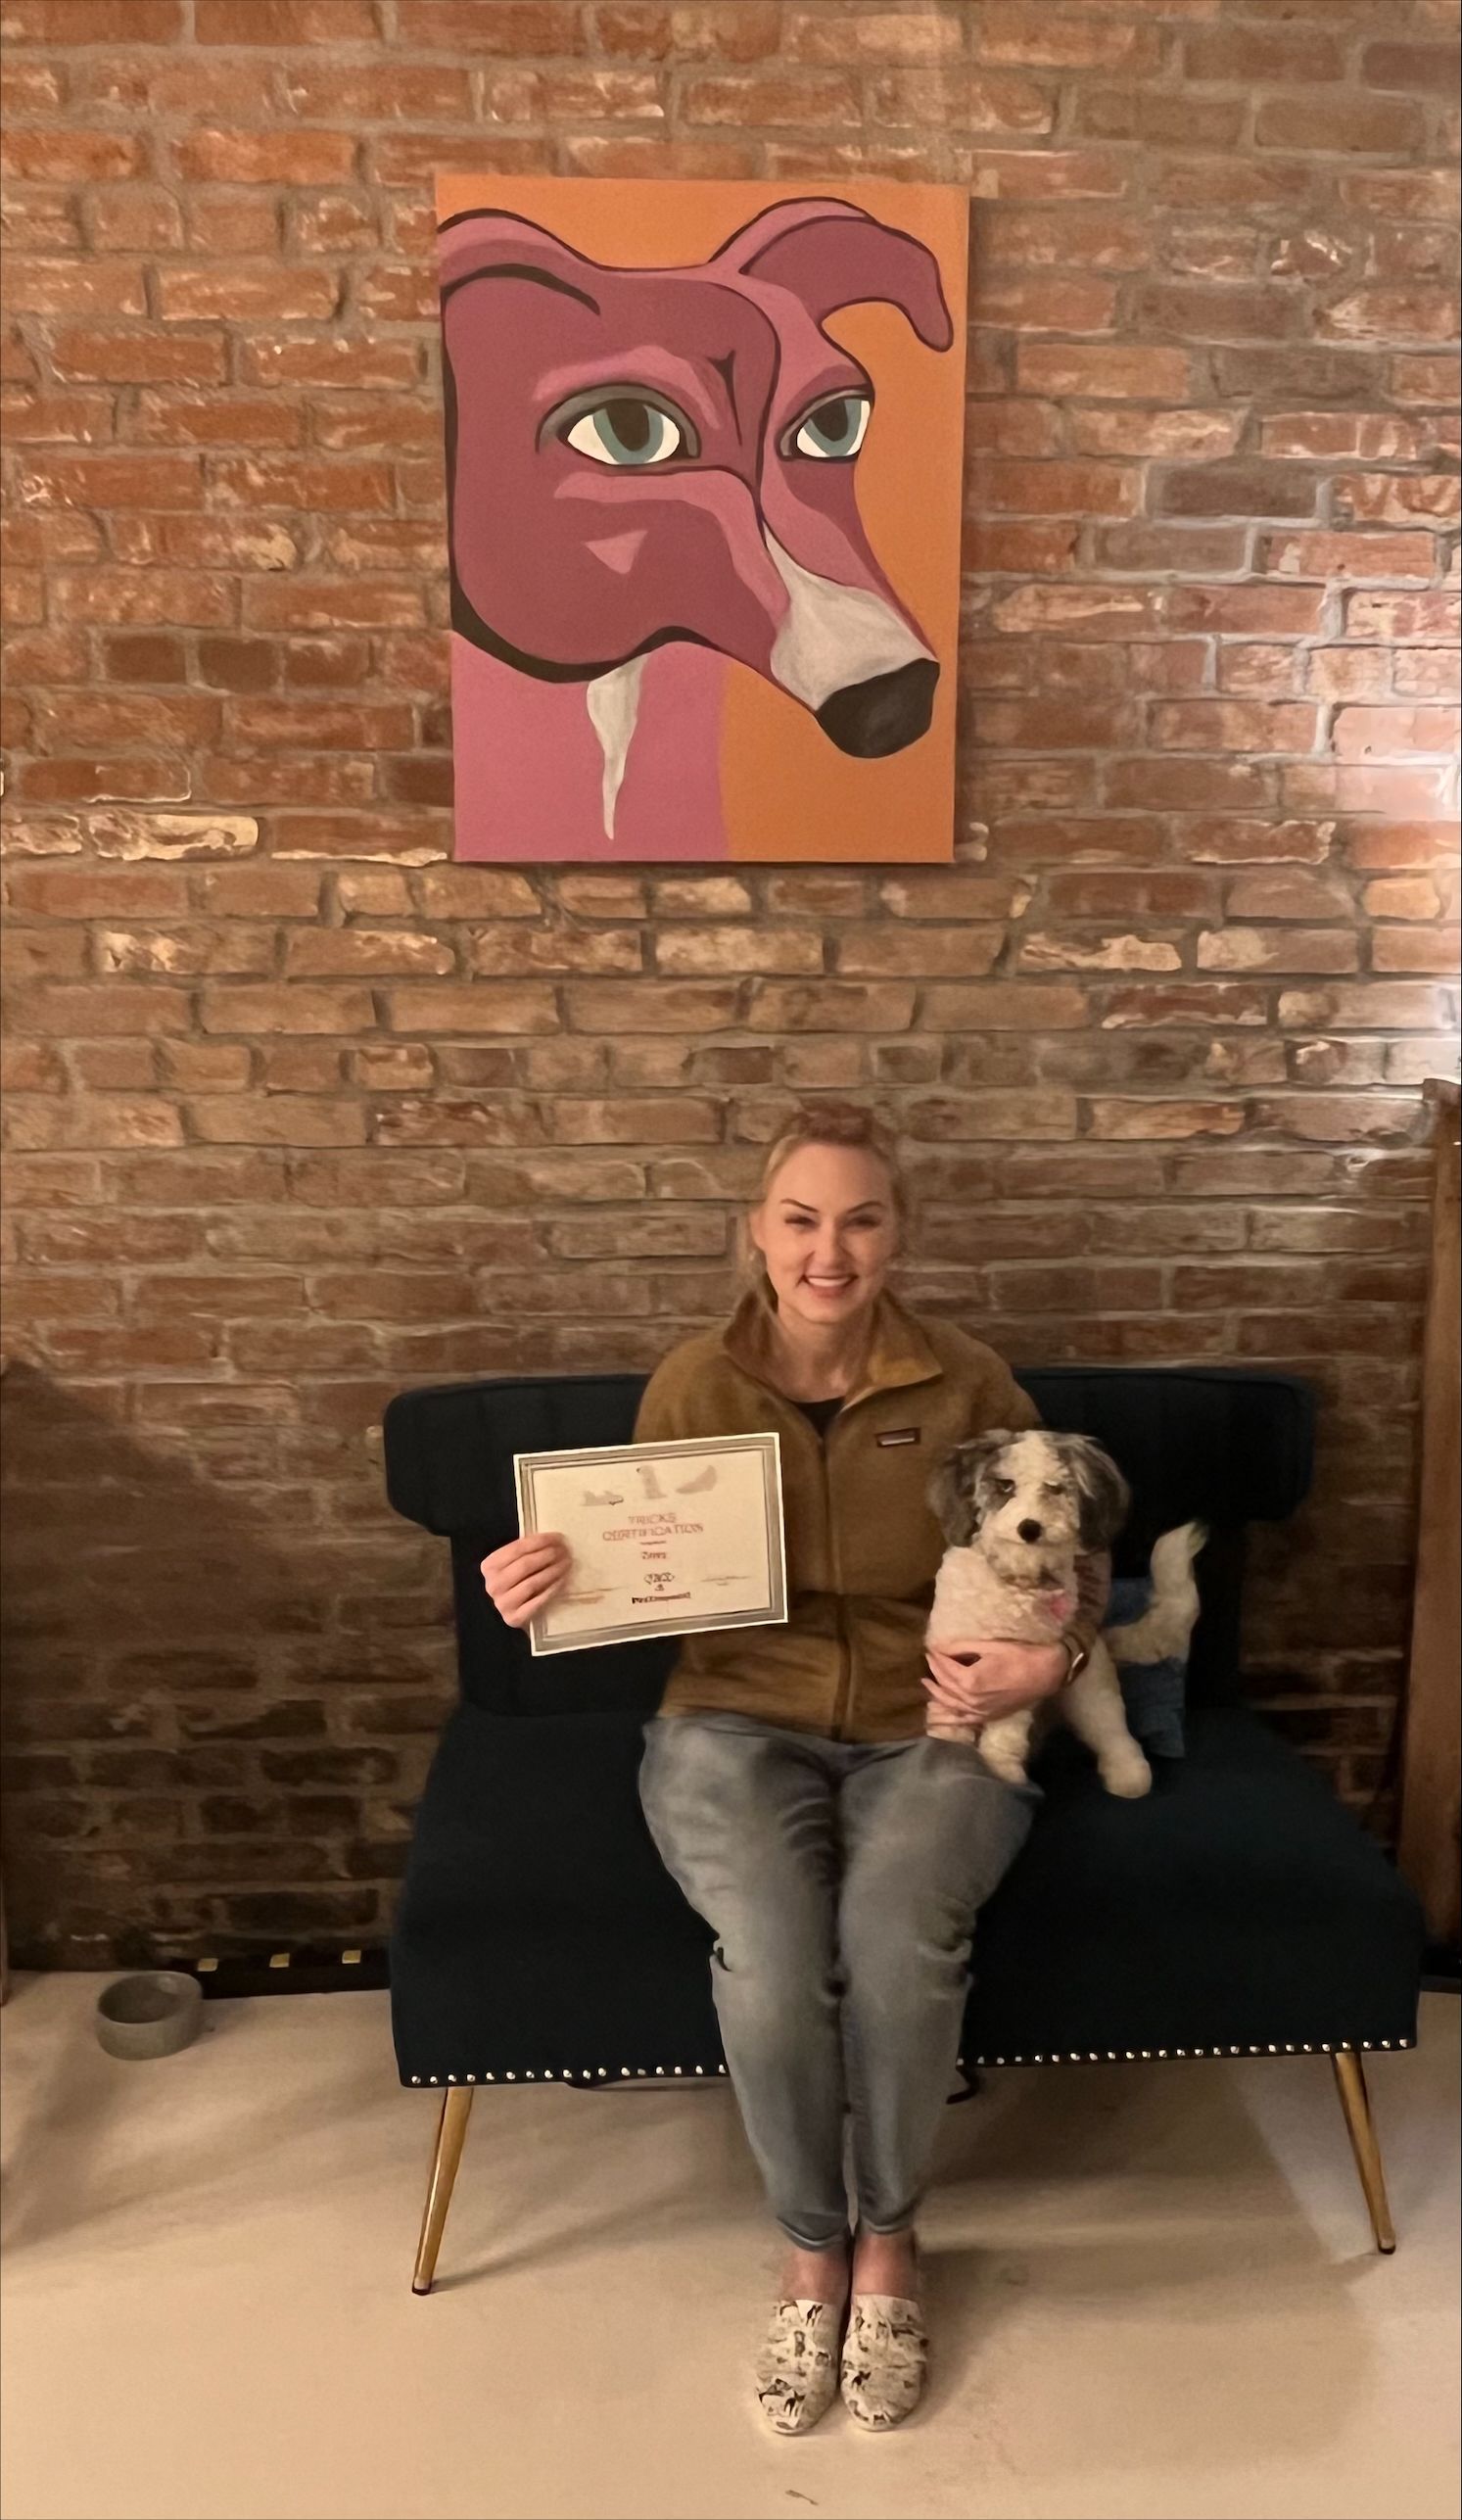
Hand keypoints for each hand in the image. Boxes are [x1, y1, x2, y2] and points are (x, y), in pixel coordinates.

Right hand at [481, 1533, 570, 1629]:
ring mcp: (502, 1603)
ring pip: (531, 1583)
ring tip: (566, 1564)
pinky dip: (552, 1590)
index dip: (540, 1541)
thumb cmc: (516, 1582)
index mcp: (490, 1566)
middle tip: (565, 1551)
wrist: (512, 1611)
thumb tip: (554, 1540)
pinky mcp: (513, 1618)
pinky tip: (562, 1581)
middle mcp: (493, 1585)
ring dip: (553, 1571)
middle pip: (525, 1565)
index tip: (559, 1538)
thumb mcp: (513, 1564)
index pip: (517, 1548)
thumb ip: (525, 1552)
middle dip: (548, 1555)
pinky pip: (537, 1602)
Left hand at [924, 1638, 1067, 1727]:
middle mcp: (971, 1699)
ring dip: (937, 1693)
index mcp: (970, 1680)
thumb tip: (941, 1646)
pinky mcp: (988, 1716)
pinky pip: (964, 1719)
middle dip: (936, 1671)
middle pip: (946, 1685)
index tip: (931, 1648)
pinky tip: (941, 1713)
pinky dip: (950, 1716)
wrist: (1045, 1674)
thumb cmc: (1019, 1656)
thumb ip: (962, 1647)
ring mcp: (979, 1711)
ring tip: (927, 1683)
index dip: (937, 1656)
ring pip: (951, 1704)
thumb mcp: (989, 1647)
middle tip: (930, 1659)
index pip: (946, 1668)